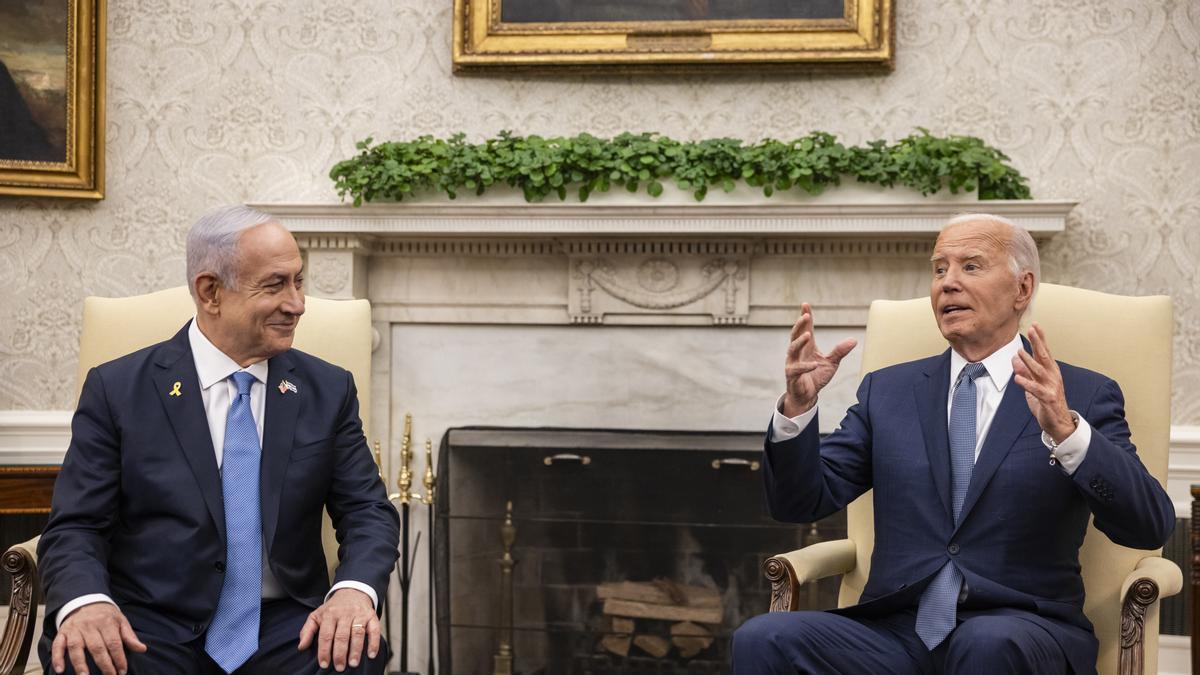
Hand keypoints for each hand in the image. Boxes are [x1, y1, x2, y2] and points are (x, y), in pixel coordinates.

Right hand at [52, 602, 145, 674]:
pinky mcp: (62, 633)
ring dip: (80, 664)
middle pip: (97, 647)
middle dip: (104, 664)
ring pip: (76, 647)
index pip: (114, 643)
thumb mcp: (120, 621)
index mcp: (106, 622)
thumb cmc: (105, 615)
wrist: (85, 601)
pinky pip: (58, 645)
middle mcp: (89, 626)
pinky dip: (57, 658)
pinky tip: (59, 670)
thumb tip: (142, 649)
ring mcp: (74, 629)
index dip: (119, 658)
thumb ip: (129, 636)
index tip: (122, 671)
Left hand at [298, 588, 378, 671]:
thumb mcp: (317, 615)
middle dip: (340, 653)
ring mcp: (359, 614)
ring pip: (358, 633)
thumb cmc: (333, 608)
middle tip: (339, 667)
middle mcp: (345, 613)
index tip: (324, 664)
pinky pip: (374, 630)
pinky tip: (371, 654)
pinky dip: (374, 642)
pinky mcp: (371, 616)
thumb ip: (307, 630)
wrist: (352, 591)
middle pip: (342, 636)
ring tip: (353, 664)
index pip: (326, 635)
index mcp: (329, 614)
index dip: (324, 650)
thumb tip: (301, 647)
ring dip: (356, 650)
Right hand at [783, 303, 857, 416]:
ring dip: (799, 342)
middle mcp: (797, 352)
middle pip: (795, 335)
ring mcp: (793, 363)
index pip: (805, 329)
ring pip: (792, 349)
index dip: (805, 317)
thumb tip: (854, 340)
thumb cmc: (816, 376)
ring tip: (808, 335)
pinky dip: (805, 366)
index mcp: (807, 347)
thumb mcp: (832, 363)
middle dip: (800, 325)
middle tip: (806, 315)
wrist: (807, 395)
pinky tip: (814, 364)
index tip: (805, 304)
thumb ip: (840, 351)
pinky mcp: (792, 375)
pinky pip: (797, 369)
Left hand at [1012, 322, 1075, 442]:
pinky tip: (1017, 378)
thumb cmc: (1047, 403)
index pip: (1044, 352)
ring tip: (1019, 352)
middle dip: (1038, 343)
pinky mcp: (1048, 399)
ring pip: (1039, 371)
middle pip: (1044, 357)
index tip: (1035, 326)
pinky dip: (1027, 383)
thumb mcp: (1033, 385)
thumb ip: (1025, 371)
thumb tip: (1014, 359)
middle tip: (1032, 330)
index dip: (1040, 339)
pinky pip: (1036, 390)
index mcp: (1050, 372)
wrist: (1059, 423)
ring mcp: (1051, 387)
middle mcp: (1052, 377)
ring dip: (1029, 361)